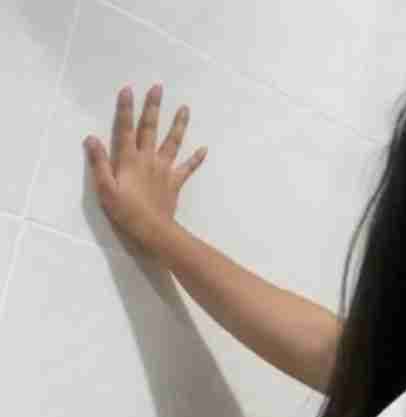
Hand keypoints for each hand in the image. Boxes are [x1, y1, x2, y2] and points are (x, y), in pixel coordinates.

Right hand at [84, 84, 206, 253]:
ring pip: (173, 143)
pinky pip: (187, 168)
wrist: (153, 230)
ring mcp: (164, 170)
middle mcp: (149, 159)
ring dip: (179, 124)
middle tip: (159, 87)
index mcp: (130, 159)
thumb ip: (98, 163)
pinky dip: (196, 159)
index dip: (126, 109)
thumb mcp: (105, 188)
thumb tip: (91, 138)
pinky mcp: (175, 183)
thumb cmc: (126, 211)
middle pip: (151, 129)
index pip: (126, 129)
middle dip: (154, 107)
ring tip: (185, 108)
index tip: (128, 89)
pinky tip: (204, 149)